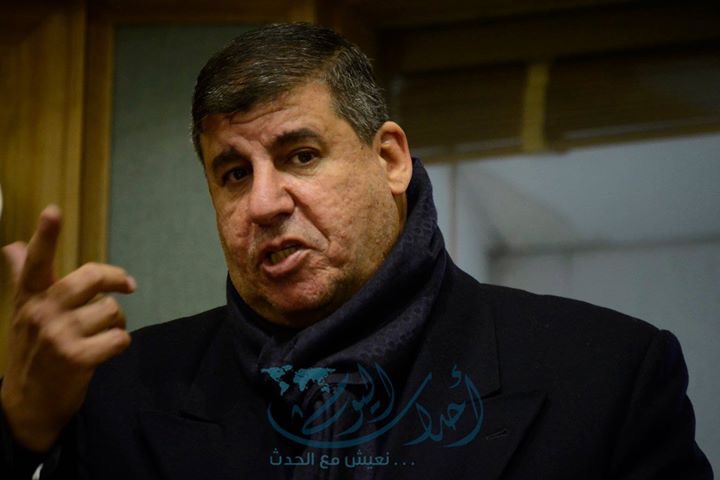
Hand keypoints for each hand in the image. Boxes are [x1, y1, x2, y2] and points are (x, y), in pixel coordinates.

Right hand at [1, 205, 135, 451]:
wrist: (27, 404)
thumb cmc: (32, 350)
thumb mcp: (23, 312)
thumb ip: (24, 276)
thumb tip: (14, 245)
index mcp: (30, 297)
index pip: (36, 262)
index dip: (46, 236)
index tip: (53, 211)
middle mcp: (42, 312)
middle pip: (93, 278)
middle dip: (116, 280)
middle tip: (127, 286)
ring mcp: (60, 335)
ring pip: (112, 310)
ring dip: (116, 322)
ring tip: (101, 333)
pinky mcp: (78, 358)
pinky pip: (120, 338)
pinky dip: (120, 344)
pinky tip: (105, 351)